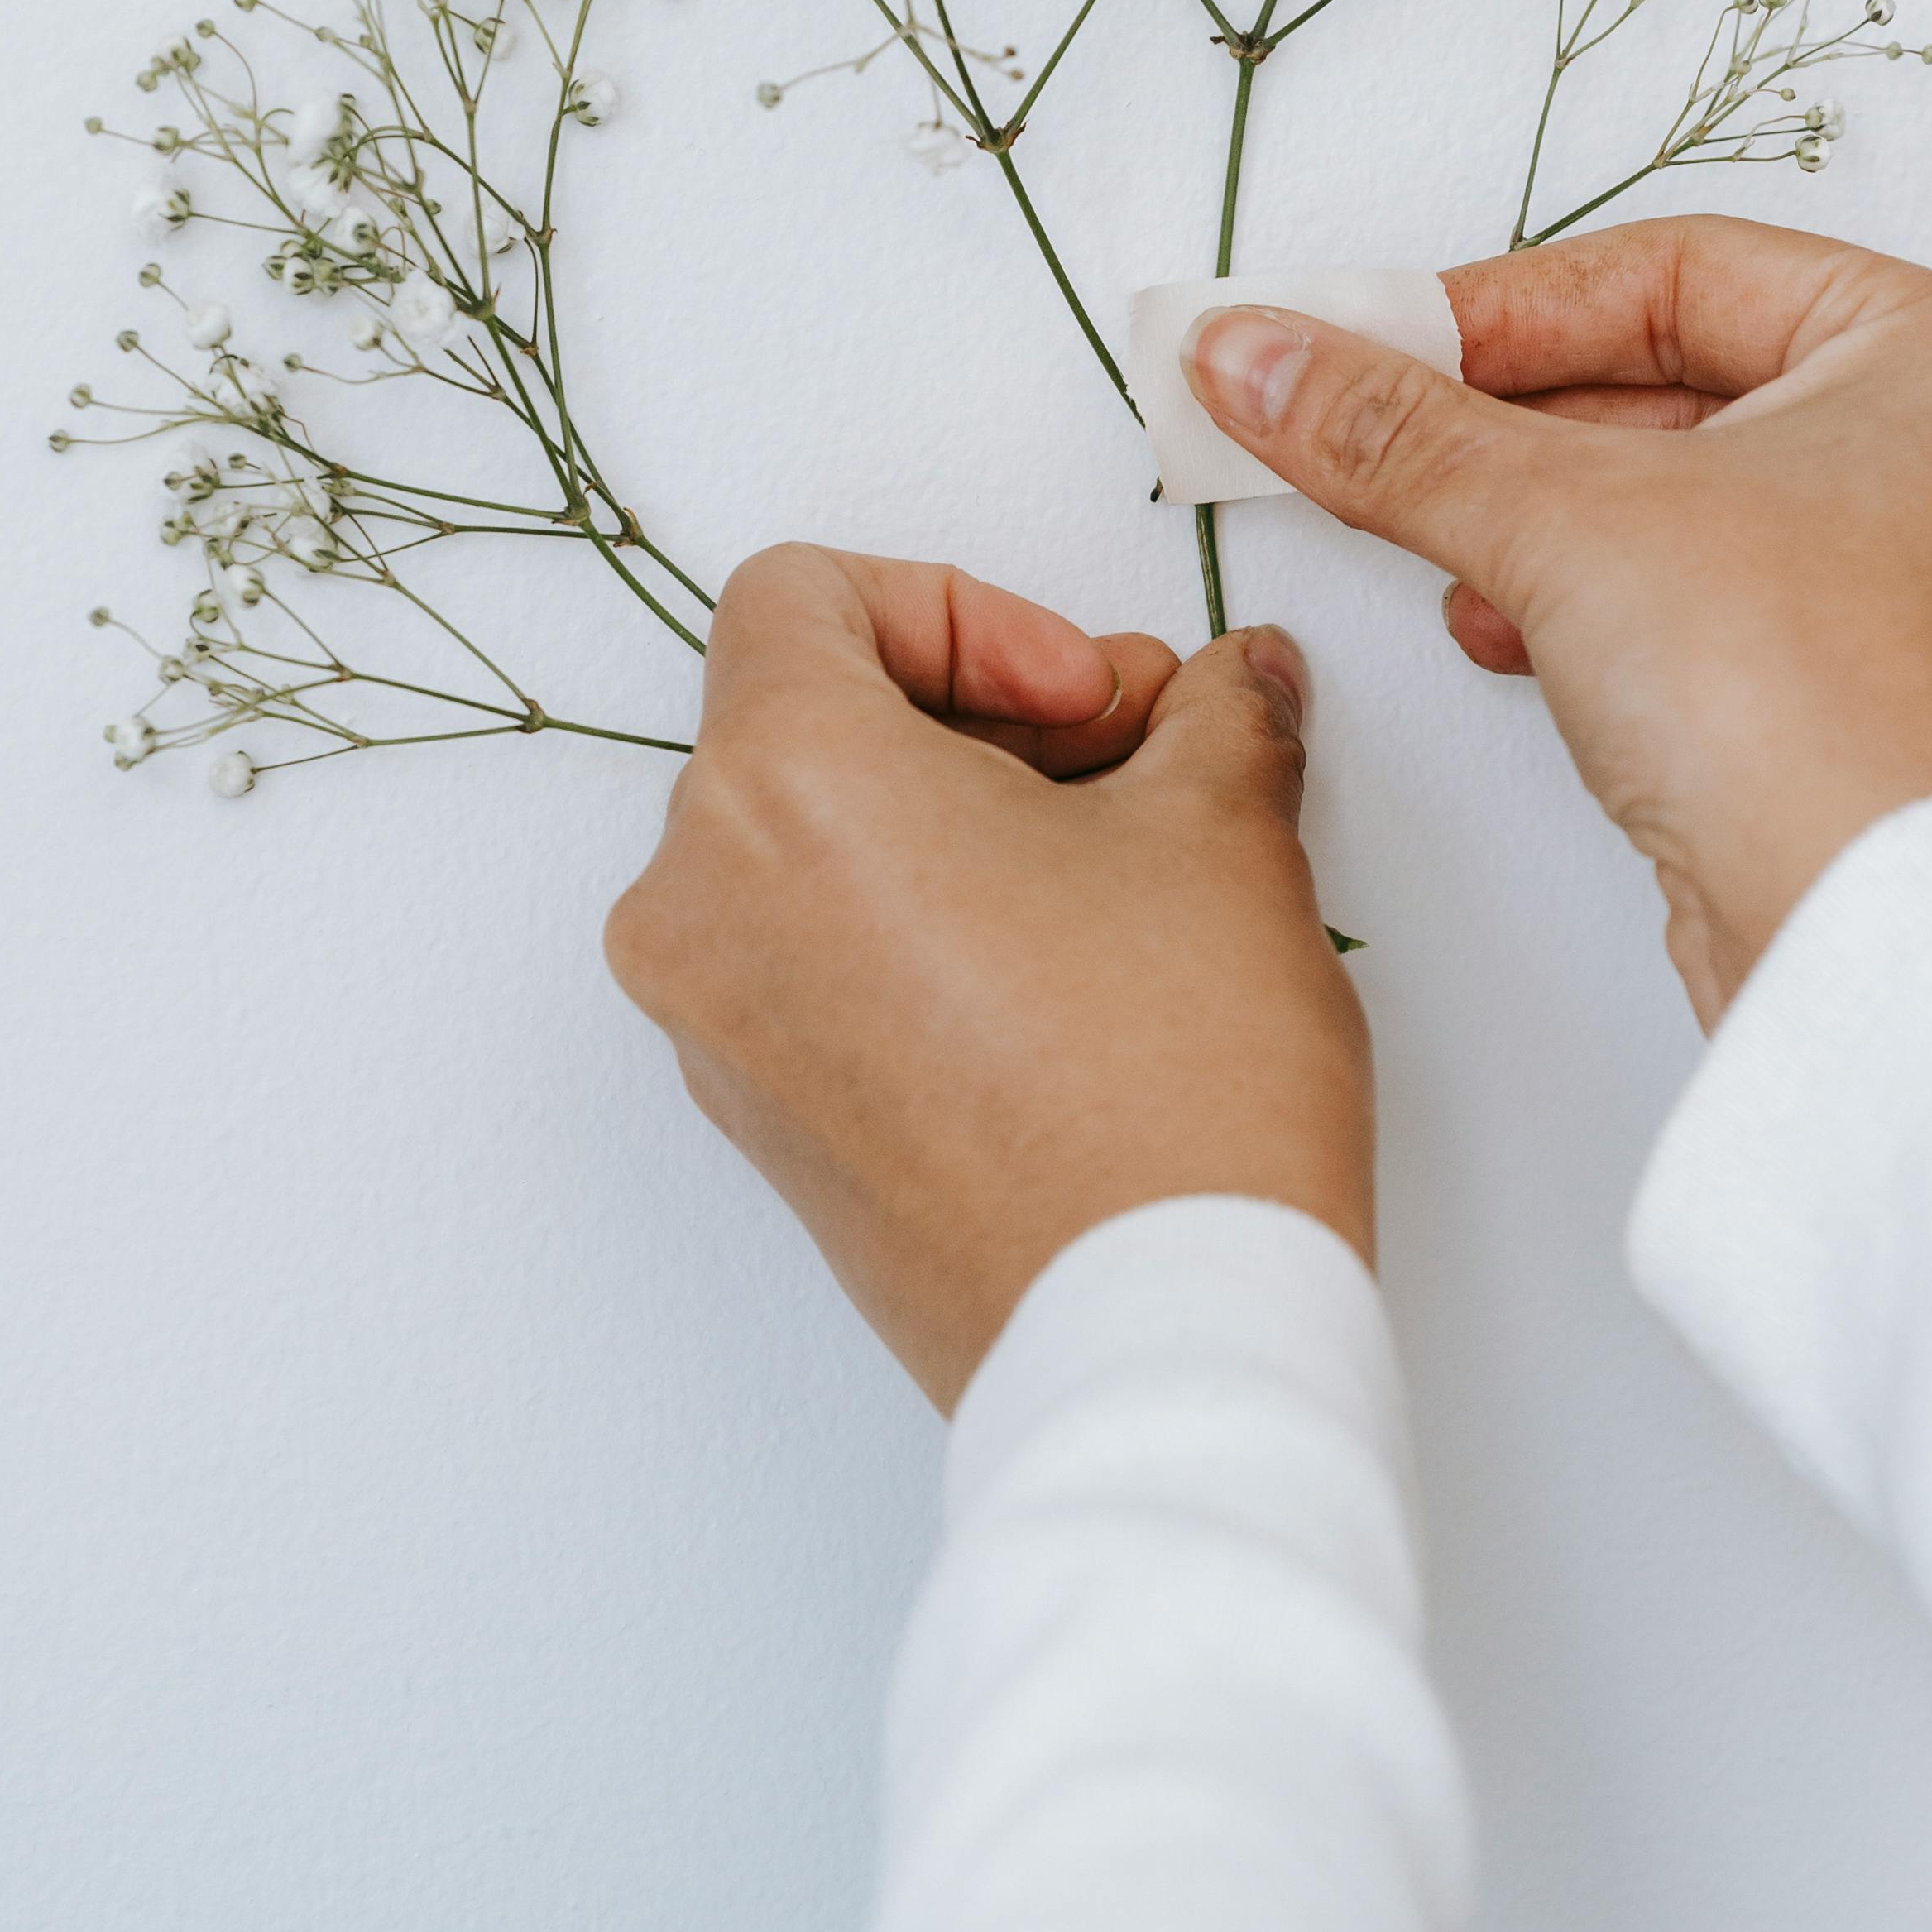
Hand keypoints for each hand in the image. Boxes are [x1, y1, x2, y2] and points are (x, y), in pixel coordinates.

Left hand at [605, 548, 1370, 1404]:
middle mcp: (700, 904)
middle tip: (1137, 764)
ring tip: (1118, 873)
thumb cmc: (1164, 1088)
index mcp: (777, 785)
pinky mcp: (764, 1127)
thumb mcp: (1220, 830)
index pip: (801, 597)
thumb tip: (1231, 687)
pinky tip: (1069, 972)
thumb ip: (1215, 716)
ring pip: (809, 850)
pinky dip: (918, 928)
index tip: (1086, 695)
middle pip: (807, 724)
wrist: (1153, 1334)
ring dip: (957, 825)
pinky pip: (811, 964)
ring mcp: (716, 1031)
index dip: (968, 611)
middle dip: (985, 721)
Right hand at [1183, 217, 1931, 1023]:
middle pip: (1699, 384)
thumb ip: (1394, 429)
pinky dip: (1624, 607)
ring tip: (1448, 544)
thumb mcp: (1556, 519)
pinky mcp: (1901, 709)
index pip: (1690, 274)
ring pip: (1715, 504)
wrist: (1861, 937)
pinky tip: (1516, 633)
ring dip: (1560, 520)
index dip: (1510, 305)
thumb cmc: (1797, 698)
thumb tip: (1257, 356)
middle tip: (1383, 429)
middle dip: (1522, 423)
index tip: (1380, 338)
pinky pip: (1742, 608)